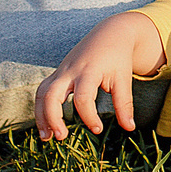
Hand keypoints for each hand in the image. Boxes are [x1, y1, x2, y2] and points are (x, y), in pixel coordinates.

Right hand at [33, 12, 163, 140]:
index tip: (98, 129)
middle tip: (61, 137)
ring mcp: (61, 71)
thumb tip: (130, 128)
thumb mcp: (124, 78)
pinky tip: (47, 126)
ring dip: (41, 116)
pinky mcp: (57, 74)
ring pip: (42, 93)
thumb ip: (124, 103)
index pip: (83, 98)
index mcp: (89, 70)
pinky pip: (43, 91)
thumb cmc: (118, 58)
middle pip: (52, 94)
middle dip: (52, 117)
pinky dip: (41, 108)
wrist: (109, 33)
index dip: (89, 117)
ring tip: (47, 138)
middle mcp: (71, 70)